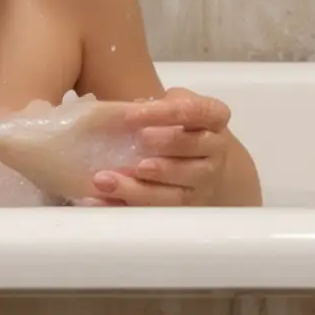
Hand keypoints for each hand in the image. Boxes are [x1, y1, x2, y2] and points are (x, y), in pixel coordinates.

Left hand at [88, 87, 230, 205]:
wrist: (208, 164)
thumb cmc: (183, 127)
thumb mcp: (178, 105)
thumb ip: (159, 104)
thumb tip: (131, 110)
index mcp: (214, 119)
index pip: (196, 110)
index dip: (166, 112)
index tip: (132, 113)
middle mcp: (215, 151)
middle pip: (193, 147)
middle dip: (165, 144)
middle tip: (138, 141)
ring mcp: (203, 184)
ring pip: (175, 189)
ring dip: (139, 186)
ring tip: (106, 179)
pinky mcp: (184, 209)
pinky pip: (154, 211)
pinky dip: (124, 205)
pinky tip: (99, 200)